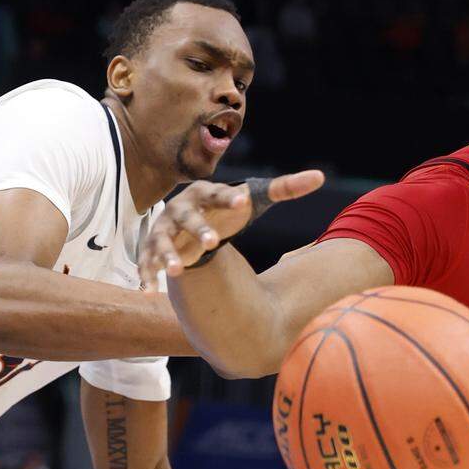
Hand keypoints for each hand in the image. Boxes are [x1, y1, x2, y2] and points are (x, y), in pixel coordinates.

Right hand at [139, 170, 323, 290]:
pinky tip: (148, 291)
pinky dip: (147, 274)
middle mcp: (181, 209)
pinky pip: (147, 262)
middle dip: (199, 229)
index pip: (218, 192)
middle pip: (188, 218)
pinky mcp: (153, 249)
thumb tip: (320, 177)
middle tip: (214, 241)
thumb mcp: (255, 198)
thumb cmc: (228, 209)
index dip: (229, 197)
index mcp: (205, 193)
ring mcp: (164, 230)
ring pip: (163, 241)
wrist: (194, 221)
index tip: (244, 200)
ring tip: (177, 272)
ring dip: (168, 255)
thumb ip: (285, 188)